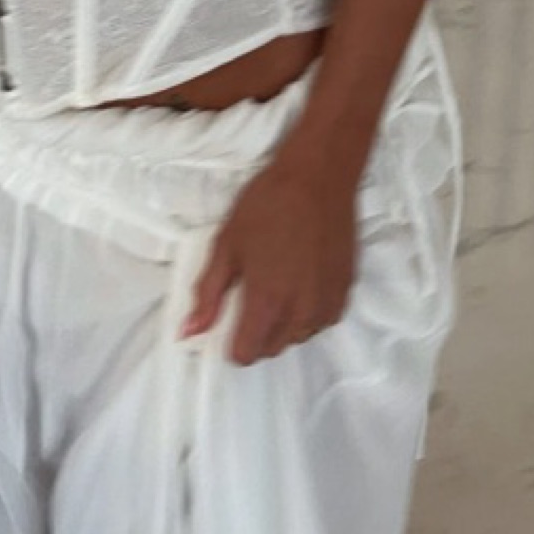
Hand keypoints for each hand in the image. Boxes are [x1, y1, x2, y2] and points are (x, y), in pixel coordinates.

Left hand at [182, 151, 358, 365]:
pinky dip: (307, 313)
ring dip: (283, 324)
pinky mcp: (346, 291)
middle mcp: (301, 313)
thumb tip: (187, 333)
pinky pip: (321, 321)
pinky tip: (300, 282)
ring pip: (297, 336)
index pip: (245, 355)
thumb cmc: (267, 206)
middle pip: (271, 349)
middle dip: (255, 333)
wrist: (318, 178)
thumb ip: (207, 294)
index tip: (228, 317)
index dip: (231, 342)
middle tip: (250, 293)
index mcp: (267, 302)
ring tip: (276, 283)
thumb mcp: (226, 245)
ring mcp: (327, 304)